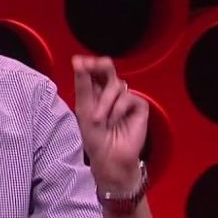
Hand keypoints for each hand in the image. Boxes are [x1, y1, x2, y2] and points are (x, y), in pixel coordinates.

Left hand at [72, 55, 147, 190]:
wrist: (109, 157)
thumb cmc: (95, 137)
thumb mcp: (84, 109)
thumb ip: (83, 85)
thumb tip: (78, 60)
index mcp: (95, 92)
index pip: (93, 72)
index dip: (88, 64)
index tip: (80, 61)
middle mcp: (110, 93)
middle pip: (108, 70)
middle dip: (101, 66)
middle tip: (96, 65)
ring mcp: (125, 99)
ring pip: (116, 85)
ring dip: (104, 102)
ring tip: (99, 119)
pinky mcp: (139, 107)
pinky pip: (128, 98)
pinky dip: (118, 109)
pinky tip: (114, 121)